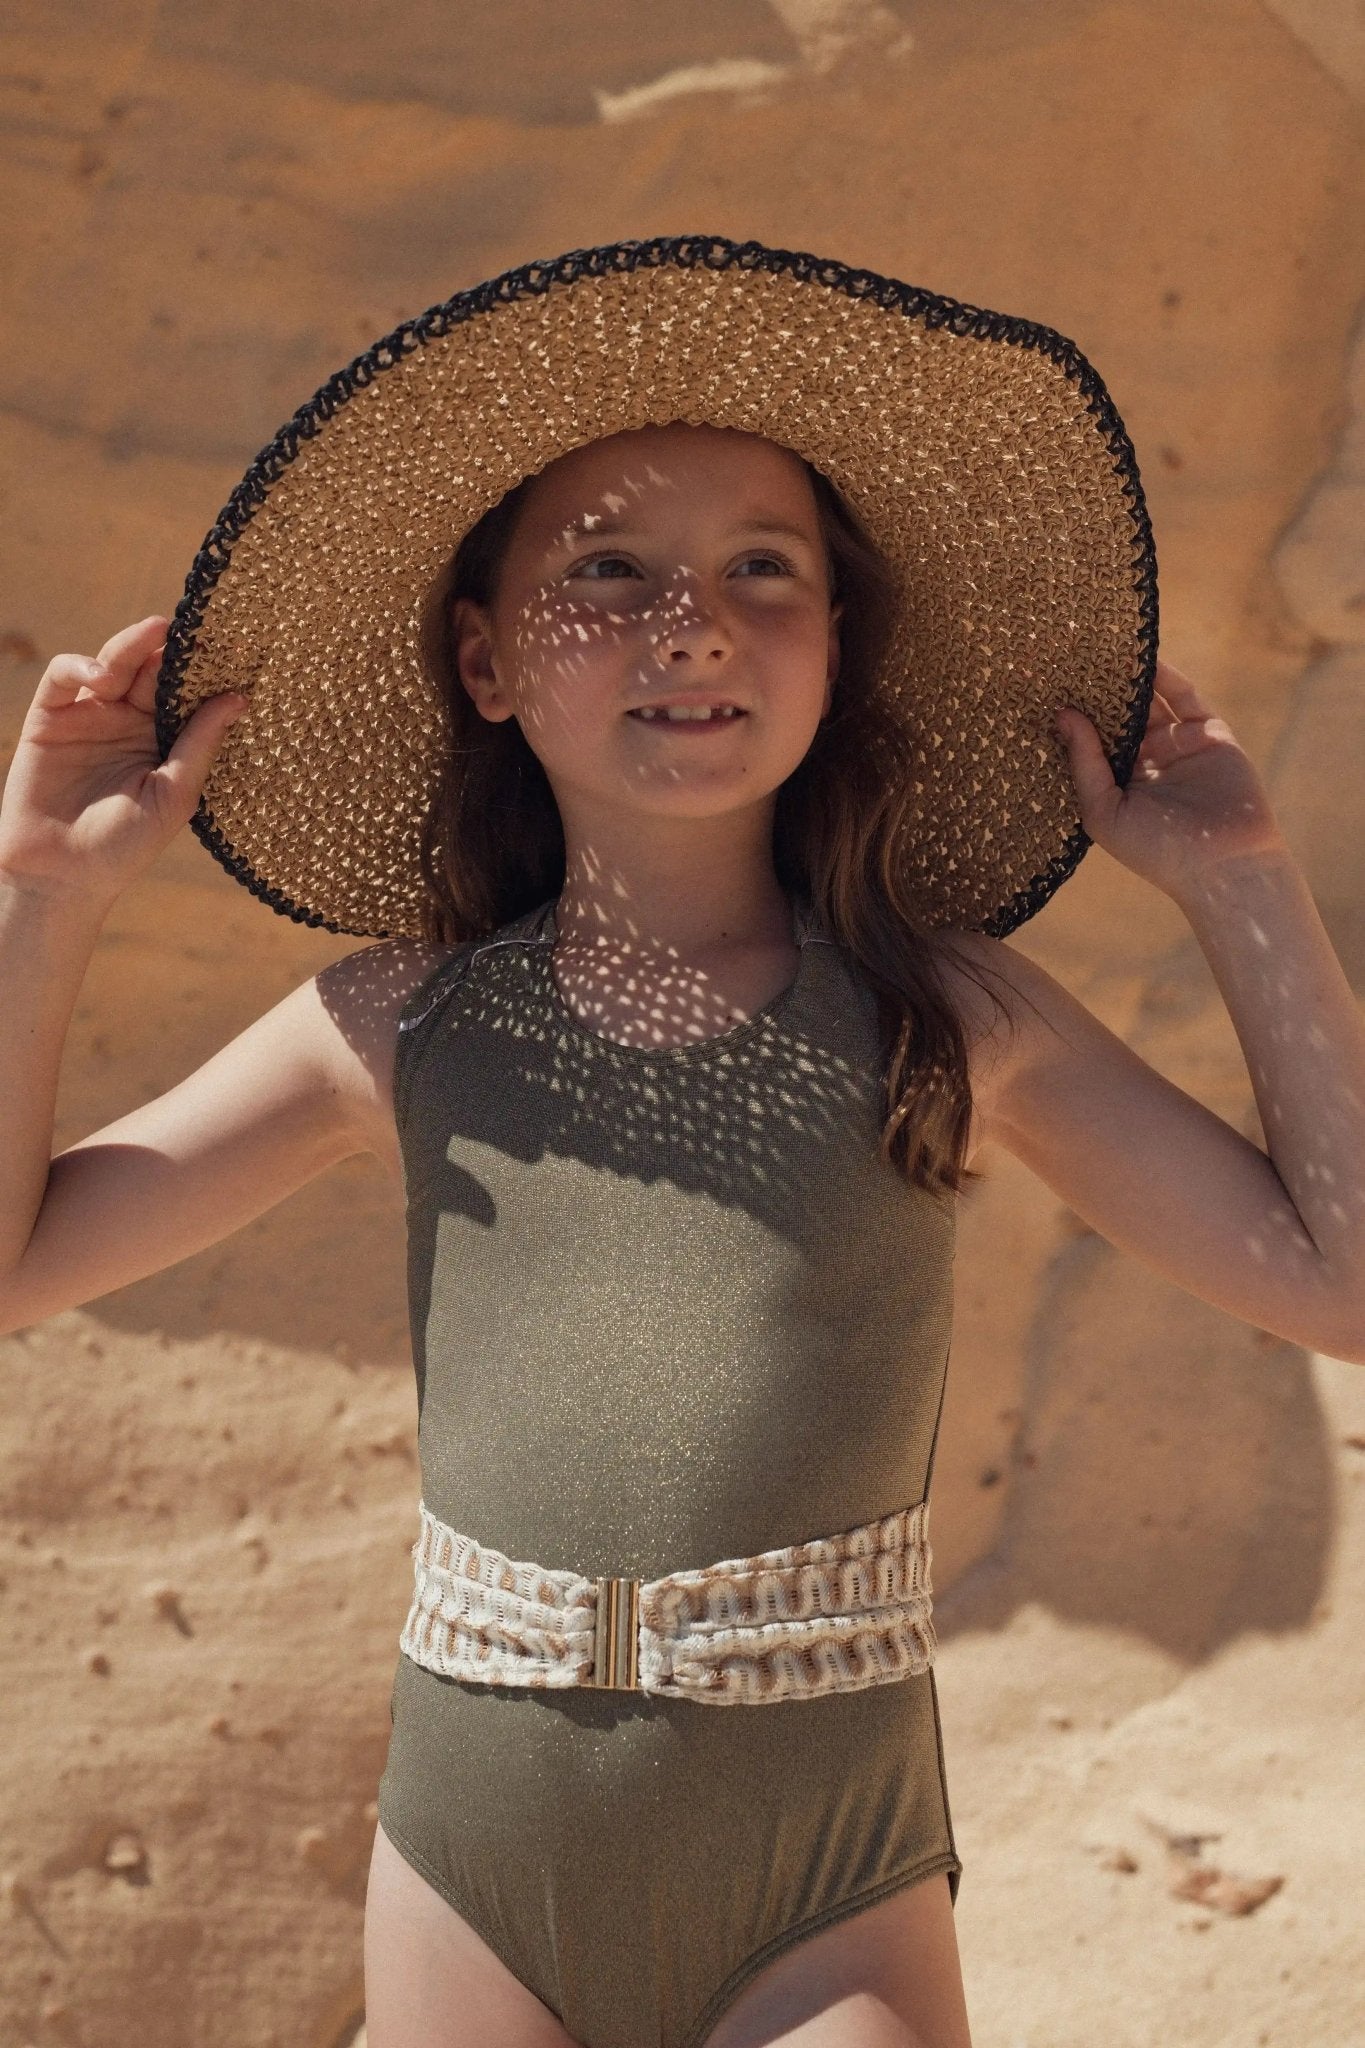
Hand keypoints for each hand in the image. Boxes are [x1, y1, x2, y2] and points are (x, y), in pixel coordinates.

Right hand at [0, 616, 246, 906]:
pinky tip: (102, 673)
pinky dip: (80, 665)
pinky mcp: (49, 718)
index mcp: (164, 740)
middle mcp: (128, 723)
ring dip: (131, 645)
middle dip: (170, 646)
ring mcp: (89, 717)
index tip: (231, 644)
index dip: (204, 669)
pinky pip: (64, 678)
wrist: (60, 877)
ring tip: (154, 634)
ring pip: (112, 663)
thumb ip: (199, 744)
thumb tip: (239, 698)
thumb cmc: (125, 846)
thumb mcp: (174, 794)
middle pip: (151, 670)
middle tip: (193, 624)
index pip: (186, 692)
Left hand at [1052, 658, 1287, 898]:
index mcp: (1115, 785)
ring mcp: (1176, 745)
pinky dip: (1164, 675)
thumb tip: (1062, 714)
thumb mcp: (1103, 811)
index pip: (1088, 742)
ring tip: (1099, 647)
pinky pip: (1183, 696)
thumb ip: (1083, 763)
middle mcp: (1144, 762)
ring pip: (1147, 701)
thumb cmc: (1156, 851)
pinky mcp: (1207, 732)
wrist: (1223, 865)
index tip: (1039, 689)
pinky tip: (1142, 656)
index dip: (1068, 718)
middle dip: (1094, 690)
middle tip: (1063, 657)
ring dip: (1127, 677)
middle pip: (1114, 716)